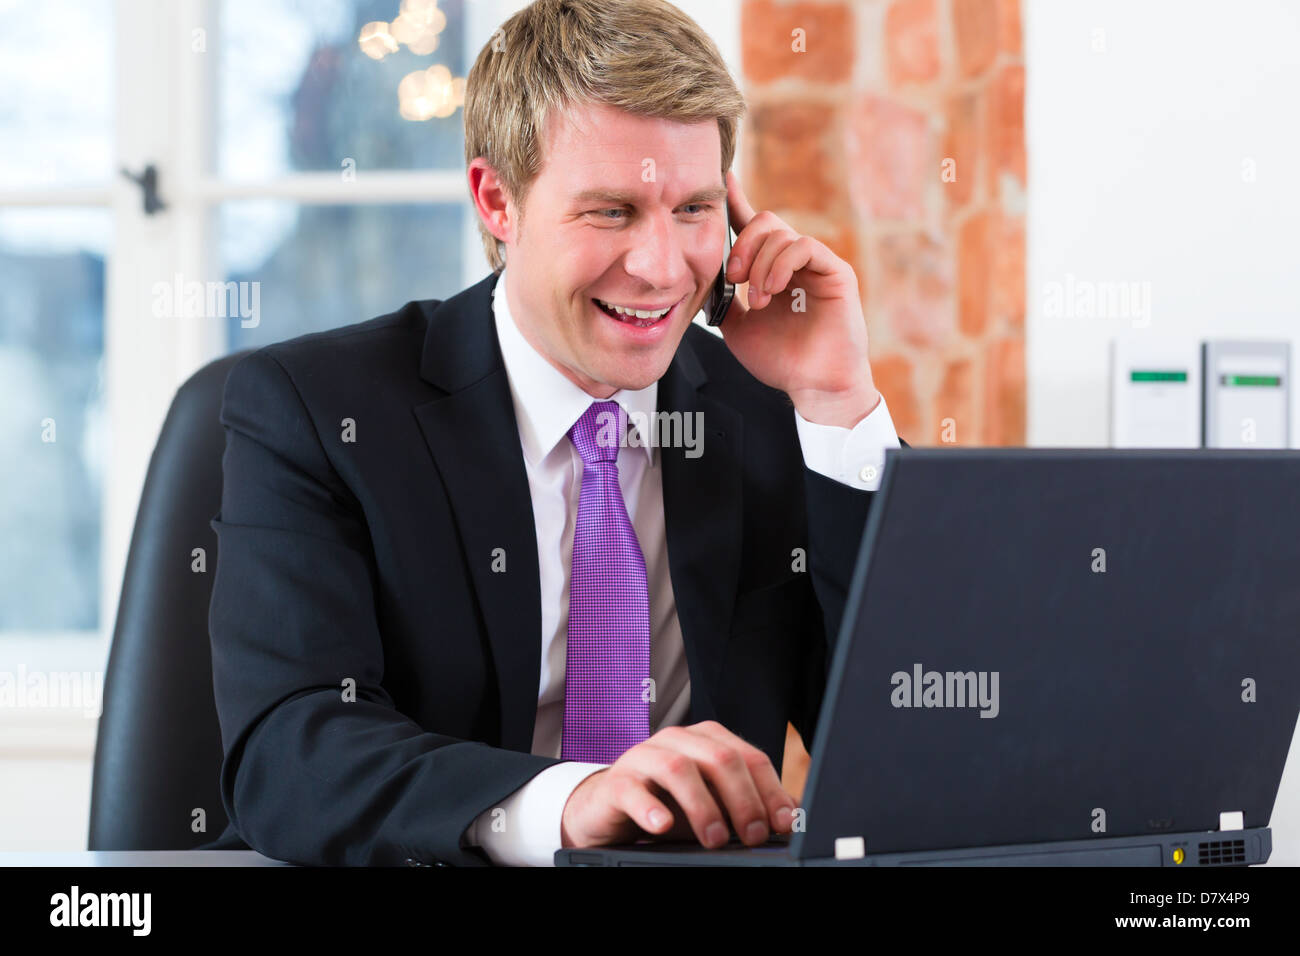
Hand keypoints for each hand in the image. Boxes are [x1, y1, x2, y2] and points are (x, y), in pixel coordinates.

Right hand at [559, 720, 797, 849]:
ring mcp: (645, 756)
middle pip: (719, 758)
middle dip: (742, 799)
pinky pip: (633, 789)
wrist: (611, 808)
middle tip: (753, 835)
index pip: (749, 757)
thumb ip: (749, 803)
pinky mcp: (617, 781)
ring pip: (678, 769)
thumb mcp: (714, 804)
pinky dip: (650, 808)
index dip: (770, 790)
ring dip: (702, 806)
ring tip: (715, 840)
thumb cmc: (669, 804)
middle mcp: (678, 740)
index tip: (783, 822)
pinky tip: (662, 827)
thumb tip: (794, 814)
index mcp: (708, 740)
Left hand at [718, 170, 880, 428]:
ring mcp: (816, 265)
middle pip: (764, 222)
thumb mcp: (737, 326)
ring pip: (781, 234)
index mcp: (771, 269)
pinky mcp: (836, 272)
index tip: (720, 180)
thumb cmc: (779, 360)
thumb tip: (702, 277)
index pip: (752, 226)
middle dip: (741, 245)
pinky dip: (781, 264)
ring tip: (757, 300)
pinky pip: (804, 246)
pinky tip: (772, 291)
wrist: (811, 385)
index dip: (736, 202)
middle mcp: (794, 262)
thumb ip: (723, 297)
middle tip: (733, 278)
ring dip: (759, 266)